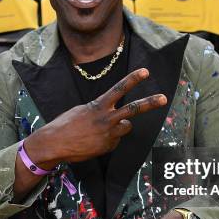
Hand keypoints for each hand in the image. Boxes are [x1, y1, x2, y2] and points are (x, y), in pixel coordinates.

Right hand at [25, 68, 166, 167]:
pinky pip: (115, 141)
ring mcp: (108, 134)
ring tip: (104, 129)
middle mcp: (106, 118)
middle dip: (150, 103)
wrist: (55, 143)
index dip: (133, 79)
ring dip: (121, 126)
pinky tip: (94, 141)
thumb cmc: (65, 125)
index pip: (119, 89)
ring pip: (127, 126)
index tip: (145, 71)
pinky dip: (109, 140)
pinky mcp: (107, 147)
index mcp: (98, 105)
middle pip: (133, 109)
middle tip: (164, 98)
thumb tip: (111, 114)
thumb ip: (99, 109)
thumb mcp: (82, 110)